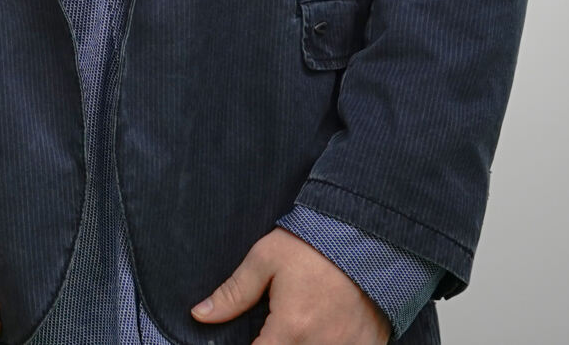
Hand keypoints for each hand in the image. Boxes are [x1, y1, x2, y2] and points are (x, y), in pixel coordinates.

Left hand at [191, 227, 386, 344]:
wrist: (368, 235)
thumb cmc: (313, 245)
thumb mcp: (265, 260)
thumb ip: (233, 293)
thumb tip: (200, 315)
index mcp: (291, 329)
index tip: (253, 337)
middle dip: (278, 343)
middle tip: (278, 325)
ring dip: (303, 343)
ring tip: (303, 322)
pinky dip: (332, 343)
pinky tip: (326, 328)